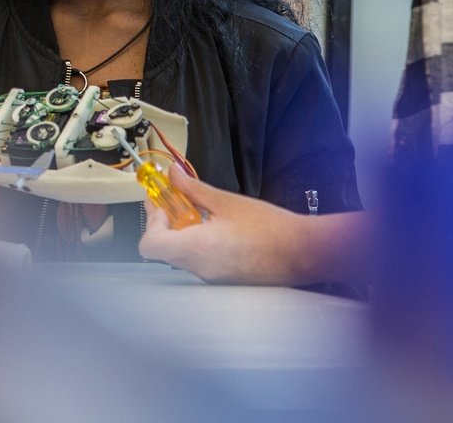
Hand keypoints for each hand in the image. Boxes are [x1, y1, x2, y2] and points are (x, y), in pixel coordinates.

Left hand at [137, 166, 319, 285]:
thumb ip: (193, 189)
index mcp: (196, 249)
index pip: (149, 245)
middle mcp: (199, 268)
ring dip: (181, 232)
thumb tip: (173, 174)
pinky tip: (215, 226)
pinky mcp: (222, 279)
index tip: (162, 203)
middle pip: (164, 249)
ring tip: (199, 210)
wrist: (302, 252)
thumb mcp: (226, 202)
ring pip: (181, 254)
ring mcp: (210, 277)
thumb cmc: (269, 228)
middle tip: (175, 200)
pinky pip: (198, 260)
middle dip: (165, 223)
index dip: (151, 222)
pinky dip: (197, 242)